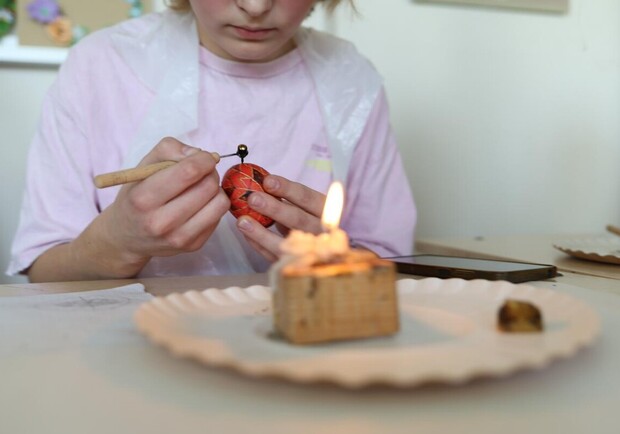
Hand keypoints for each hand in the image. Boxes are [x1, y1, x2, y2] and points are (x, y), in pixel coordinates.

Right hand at [93, 137, 229, 274]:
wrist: (127, 238)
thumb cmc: (136, 197)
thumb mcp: (142, 167)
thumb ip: (168, 149)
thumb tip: (199, 154)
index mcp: (144, 199)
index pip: (188, 172)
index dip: (203, 159)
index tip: (204, 157)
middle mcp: (161, 222)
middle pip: (208, 186)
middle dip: (209, 172)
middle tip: (200, 172)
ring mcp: (179, 238)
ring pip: (220, 202)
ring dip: (215, 189)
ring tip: (200, 188)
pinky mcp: (193, 246)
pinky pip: (220, 217)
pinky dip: (213, 205)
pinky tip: (198, 205)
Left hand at [236, 175, 324, 261]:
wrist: (327, 252)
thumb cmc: (313, 221)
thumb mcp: (311, 208)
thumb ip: (293, 199)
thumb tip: (264, 184)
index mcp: (328, 212)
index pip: (308, 198)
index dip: (288, 189)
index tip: (267, 181)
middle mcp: (322, 233)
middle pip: (298, 220)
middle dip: (274, 209)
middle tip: (253, 198)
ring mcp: (310, 252)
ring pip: (285, 244)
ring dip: (261, 233)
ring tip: (242, 221)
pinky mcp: (297, 265)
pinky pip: (276, 257)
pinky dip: (260, 246)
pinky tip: (247, 234)